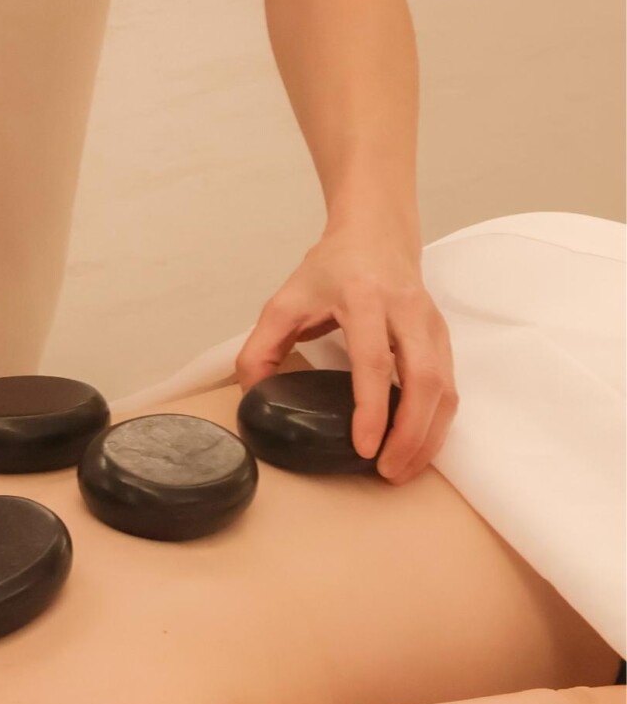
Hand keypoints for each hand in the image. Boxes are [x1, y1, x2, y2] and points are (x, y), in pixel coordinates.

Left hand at [235, 229, 456, 482]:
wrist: (376, 232)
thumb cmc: (330, 269)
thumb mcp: (283, 303)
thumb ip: (260, 349)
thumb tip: (253, 398)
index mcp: (364, 300)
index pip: (374, 362)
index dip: (372, 409)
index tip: (364, 447)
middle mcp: (407, 312)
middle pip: (424, 380)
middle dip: (410, 434)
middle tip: (387, 472)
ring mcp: (432, 325)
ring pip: (445, 387)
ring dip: (428, 435)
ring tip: (401, 470)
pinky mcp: (444, 337)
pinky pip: (450, 386)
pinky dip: (437, 422)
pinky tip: (418, 446)